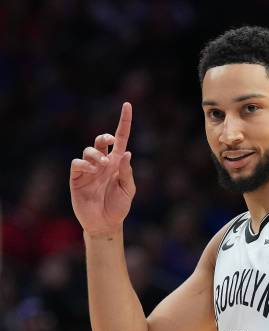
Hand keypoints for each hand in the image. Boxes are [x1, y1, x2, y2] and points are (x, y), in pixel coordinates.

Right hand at [70, 102, 135, 235]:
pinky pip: (77, 163)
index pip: (120, 139)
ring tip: (103, 166)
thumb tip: (128, 152)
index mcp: (118, 163)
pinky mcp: (77, 178)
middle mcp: (103, 163)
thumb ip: (127, 172)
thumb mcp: (128, 190)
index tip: (127, 105)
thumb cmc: (119, 206)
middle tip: (109, 143)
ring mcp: (89, 170)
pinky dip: (84, 164)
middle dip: (104, 137)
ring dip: (96, 154)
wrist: (105, 224)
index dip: (124, 122)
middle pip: (100, 141)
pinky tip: (92, 171)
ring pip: (88, 150)